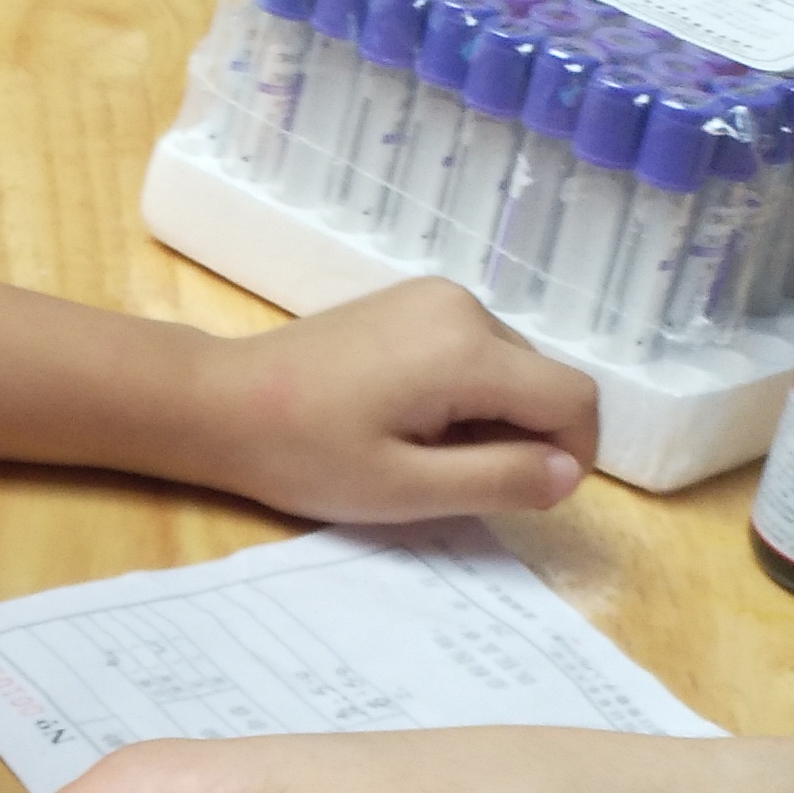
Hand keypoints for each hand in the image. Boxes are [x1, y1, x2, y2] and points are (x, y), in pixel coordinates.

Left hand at [181, 282, 597, 524]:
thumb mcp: (404, 489)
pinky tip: (405, 419)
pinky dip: (463, 393)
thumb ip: (497, 480)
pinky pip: (474, 351)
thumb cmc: (304, 454)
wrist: (220, 402)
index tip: (523, 495)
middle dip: (521, 438)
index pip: (574, 399)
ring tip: (418, 450)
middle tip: (446, 477)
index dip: (570, 457)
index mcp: (468, 349)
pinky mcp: (412, 302)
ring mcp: (436, 297)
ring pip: (511, 369)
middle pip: (543, 381)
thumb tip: (568, 474)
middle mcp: (463, 307)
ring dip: (490, 418)